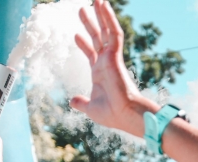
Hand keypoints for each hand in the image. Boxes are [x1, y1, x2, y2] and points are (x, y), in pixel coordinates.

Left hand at [68, 0, 155, 135]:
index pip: (92, 53)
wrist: (125, 114)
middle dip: (90, 23)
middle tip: (82, 9)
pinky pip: (114, 33)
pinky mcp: (116, 55)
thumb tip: (72, 101)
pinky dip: (110, 19)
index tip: (76, 35)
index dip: (84, 44)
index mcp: (100, 73)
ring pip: (106, 31)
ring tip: (96, 0)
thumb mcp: (90, 108)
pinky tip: (105, 6)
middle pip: (97, 38)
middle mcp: (106, 63)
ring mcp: (111, 58)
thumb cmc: (112, 114)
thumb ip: (81, 103)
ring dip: (101, 16)